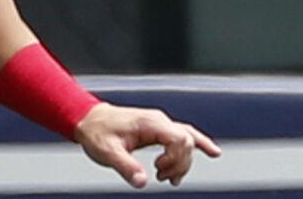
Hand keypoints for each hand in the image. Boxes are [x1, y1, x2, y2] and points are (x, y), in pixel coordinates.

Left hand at [74, 102, 221, 187]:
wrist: (90, 120)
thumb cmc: (98, 133)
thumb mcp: (108, 152)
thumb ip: (126, 166)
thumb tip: (142, 182)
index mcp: (150, 122)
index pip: (180, 138)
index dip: (175, 159)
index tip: (158, 170)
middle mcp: (159, 121)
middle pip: (187, 141)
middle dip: (179, 163)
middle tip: (160, 177)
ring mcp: (160, 124)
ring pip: (187, 141)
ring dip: (182, 162)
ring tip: (166, 177)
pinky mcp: (158, 129)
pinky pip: (183, 136)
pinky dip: (197, 144)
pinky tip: (211, 152)